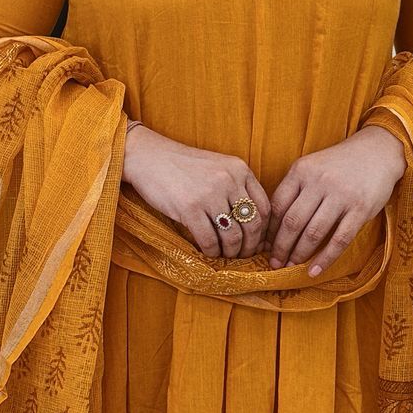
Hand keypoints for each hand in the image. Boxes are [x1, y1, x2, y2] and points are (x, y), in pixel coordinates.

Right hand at [122, 124, 269, 259]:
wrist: (148, 157)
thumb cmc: (183, 167)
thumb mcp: (217, 168)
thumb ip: (236, 189)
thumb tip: (254, 227)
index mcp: (240, 170)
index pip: (265, 208)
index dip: (263, 231)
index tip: (256, 242)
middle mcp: (229, 180)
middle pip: (252, 225)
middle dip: (250, 247)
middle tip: (243, 255)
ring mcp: (209, 194)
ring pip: (232, 236)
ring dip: (230, 252)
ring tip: (225, 255)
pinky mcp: (189, 208)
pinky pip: (209, 240)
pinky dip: (211, 251)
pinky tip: (208, 252)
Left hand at [263, 126, 406, 277]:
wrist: (378, 151)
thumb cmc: (339, 165)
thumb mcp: (312, 167)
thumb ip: (295, 190)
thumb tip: (273, 227)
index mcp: (301, 170)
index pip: (278, 205)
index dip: (269, 229)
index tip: (264, 245)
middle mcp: (319, 182)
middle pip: (292, 222)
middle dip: (280, 247)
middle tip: (274, 263)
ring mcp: (341, 196)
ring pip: (313, 233)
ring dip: (299, 254)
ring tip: (290, 267)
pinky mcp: (361, 209)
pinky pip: (339, 239)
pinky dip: (325, 259)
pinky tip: (314, 271)